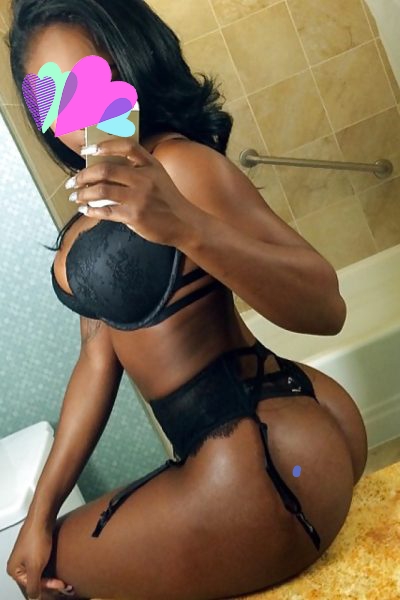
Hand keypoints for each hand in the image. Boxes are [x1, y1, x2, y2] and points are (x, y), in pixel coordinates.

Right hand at [7, 519, 73, 598]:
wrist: (43, 517)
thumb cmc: (36, 539)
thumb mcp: (35, 566)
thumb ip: (34, 585)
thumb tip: (34, 598)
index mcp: (15, 570)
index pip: (33, 586)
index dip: (48, 587)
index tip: (62, 586)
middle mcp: (19, 564)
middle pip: (36, 580)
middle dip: (51, 584)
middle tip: (65, 586)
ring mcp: (27, 555)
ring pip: (41, 572)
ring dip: (53, 577)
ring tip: (64, 579)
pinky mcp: (36, 547)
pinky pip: (44, 562)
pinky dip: (52, 567)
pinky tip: (60, 568)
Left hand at [66, 138, 194, 245]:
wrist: (186, 224)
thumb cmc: (169, 202)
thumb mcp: (159, 178)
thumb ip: (138, 171)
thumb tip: (104, 173)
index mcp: (151, 165)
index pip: (126, 146)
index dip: (104, 145)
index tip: (87, 151)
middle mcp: (145, 178)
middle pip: (106, 169)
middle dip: (83, 175)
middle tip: (72, 181)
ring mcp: (139, 197)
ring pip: (101, 190)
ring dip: (83, 194)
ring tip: (76, 197)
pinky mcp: (134, 215)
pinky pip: (105, 211)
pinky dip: (91, 210)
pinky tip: (85, 210)